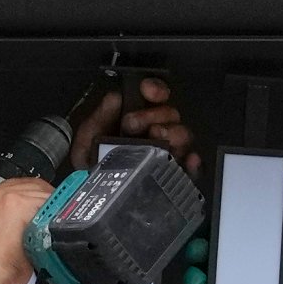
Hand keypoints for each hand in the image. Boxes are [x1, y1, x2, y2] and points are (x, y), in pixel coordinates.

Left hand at [0, 175, 54, 283]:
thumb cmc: (7, 271)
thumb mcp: (39, 245)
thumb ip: (45, 224)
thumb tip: (49, 217)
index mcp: (18, 202)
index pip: (45, 194)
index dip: (56, 201)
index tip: (59, 206)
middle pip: (28, 185)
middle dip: (39, 196)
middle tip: (47, 205)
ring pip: (8, 188)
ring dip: (19, 196)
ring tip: (26, 209)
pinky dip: (0, 202)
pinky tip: (5, 212)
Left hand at [74, 74, 198, 174]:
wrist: (94, 194)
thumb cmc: (92, 164)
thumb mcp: (88, 137)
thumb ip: (99, 117)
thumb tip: (115, 98)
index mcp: (138, 116)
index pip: (156, 95)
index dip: (156, 89)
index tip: (148, 92)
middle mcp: (156, 131)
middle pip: (171, 114)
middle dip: (154, 114)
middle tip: (132, 125)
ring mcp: (168, 153)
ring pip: (183, 136)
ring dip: (173, 134)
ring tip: (156, 140)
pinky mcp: (175, 176)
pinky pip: (192, 168)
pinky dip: (194, 164)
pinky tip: (189, 161)